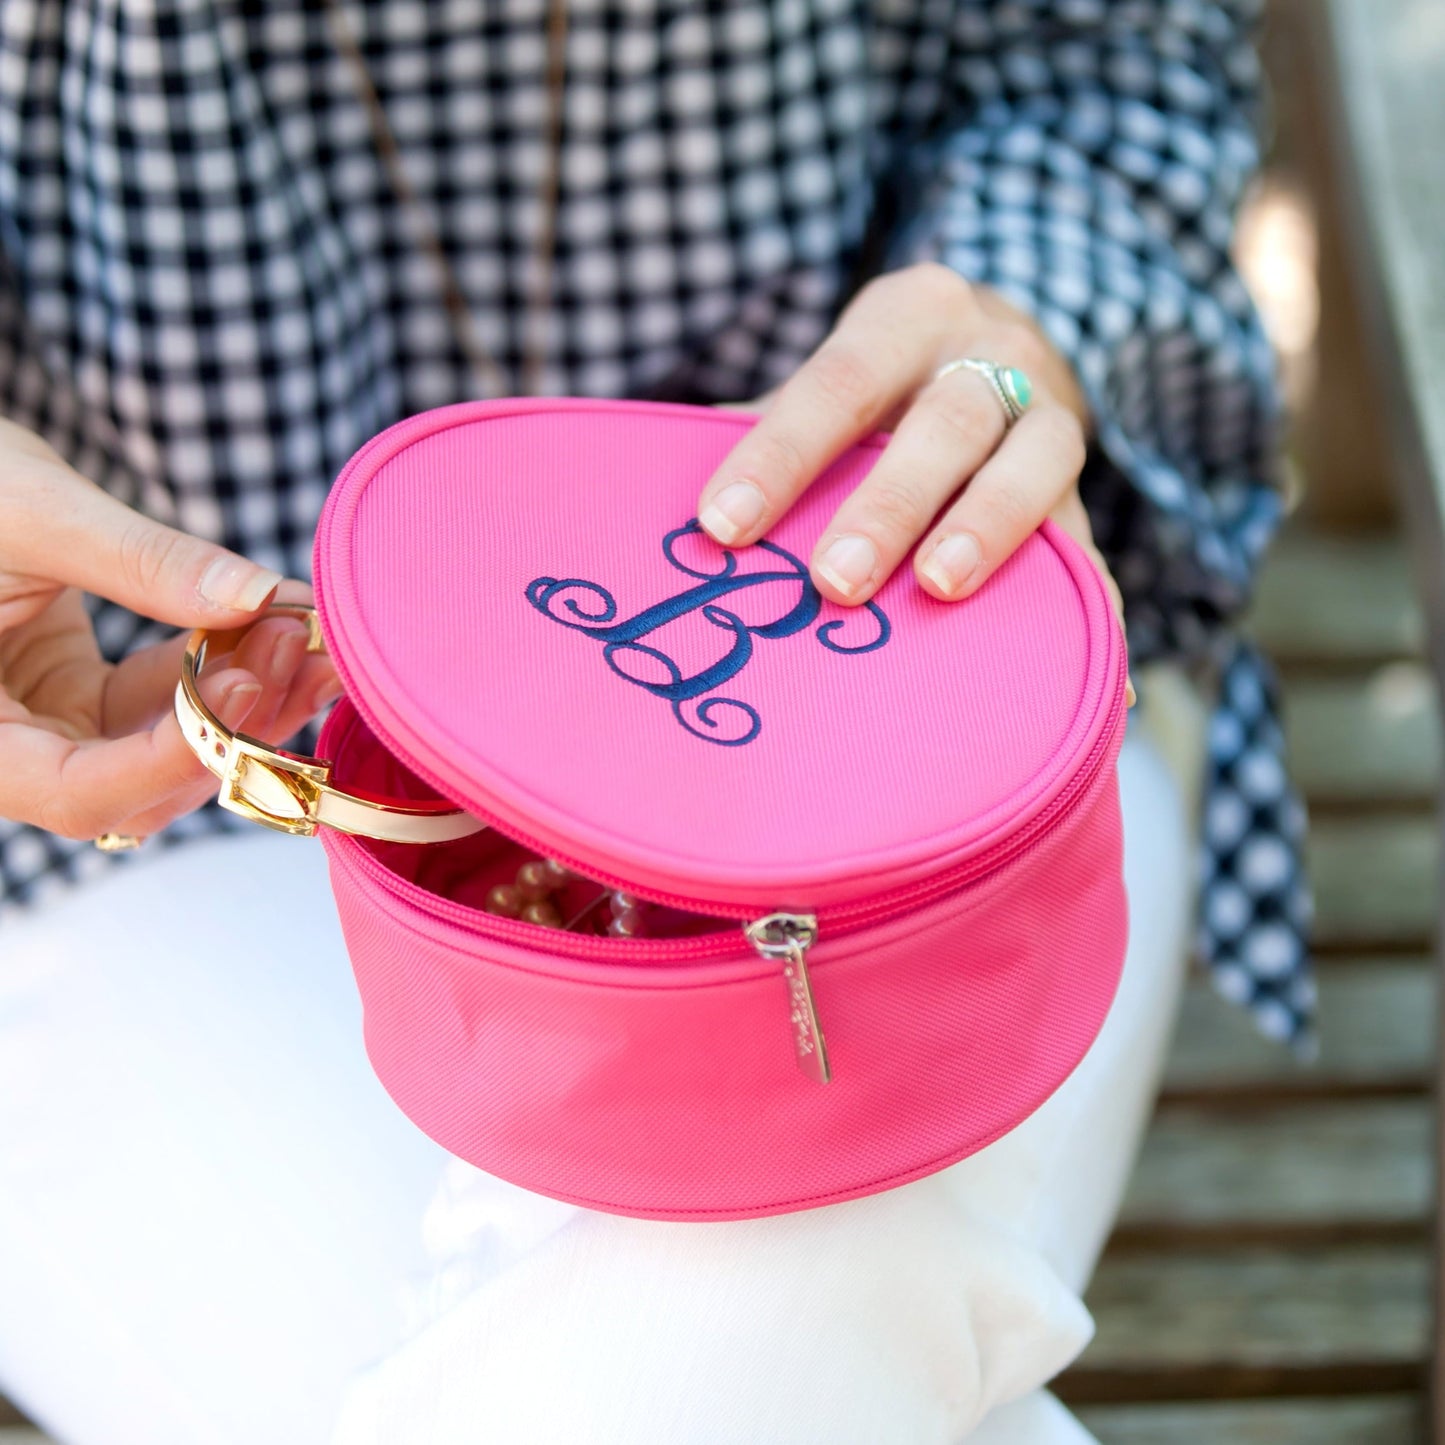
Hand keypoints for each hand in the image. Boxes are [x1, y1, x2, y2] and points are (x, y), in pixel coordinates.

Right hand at [0, 419, 336, 840]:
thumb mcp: (31, 512)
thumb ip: (140, 561)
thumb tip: (259, 594)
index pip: (77, 793)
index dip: (170, 759)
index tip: (241, 683)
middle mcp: (10, 753)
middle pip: (142, 786)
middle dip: (233, 719)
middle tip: (293, 635)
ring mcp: (52, 729)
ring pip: (169, 751)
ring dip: (246, 696)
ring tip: (300, 622)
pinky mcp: (85, 698)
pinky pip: (169, 704)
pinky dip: (224, 666)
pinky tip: (278, 620)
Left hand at [698, 264, 1130, 695]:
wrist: (999, 349)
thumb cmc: (883, 386)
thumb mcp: (832, 378)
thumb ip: (764, 432)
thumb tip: (656, 519)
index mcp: (908, 315)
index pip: (837, 380)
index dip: (780, 453)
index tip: (720, 528)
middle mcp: (992, 352)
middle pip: (948, 419)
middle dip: (890, 501)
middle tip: (832, 582)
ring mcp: (1054, 415)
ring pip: (1038, 460)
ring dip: (990, 530)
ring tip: (939, 592)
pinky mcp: (1087, 490)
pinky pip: (1093, 547)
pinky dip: (1089, 608)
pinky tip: (1092, 678)